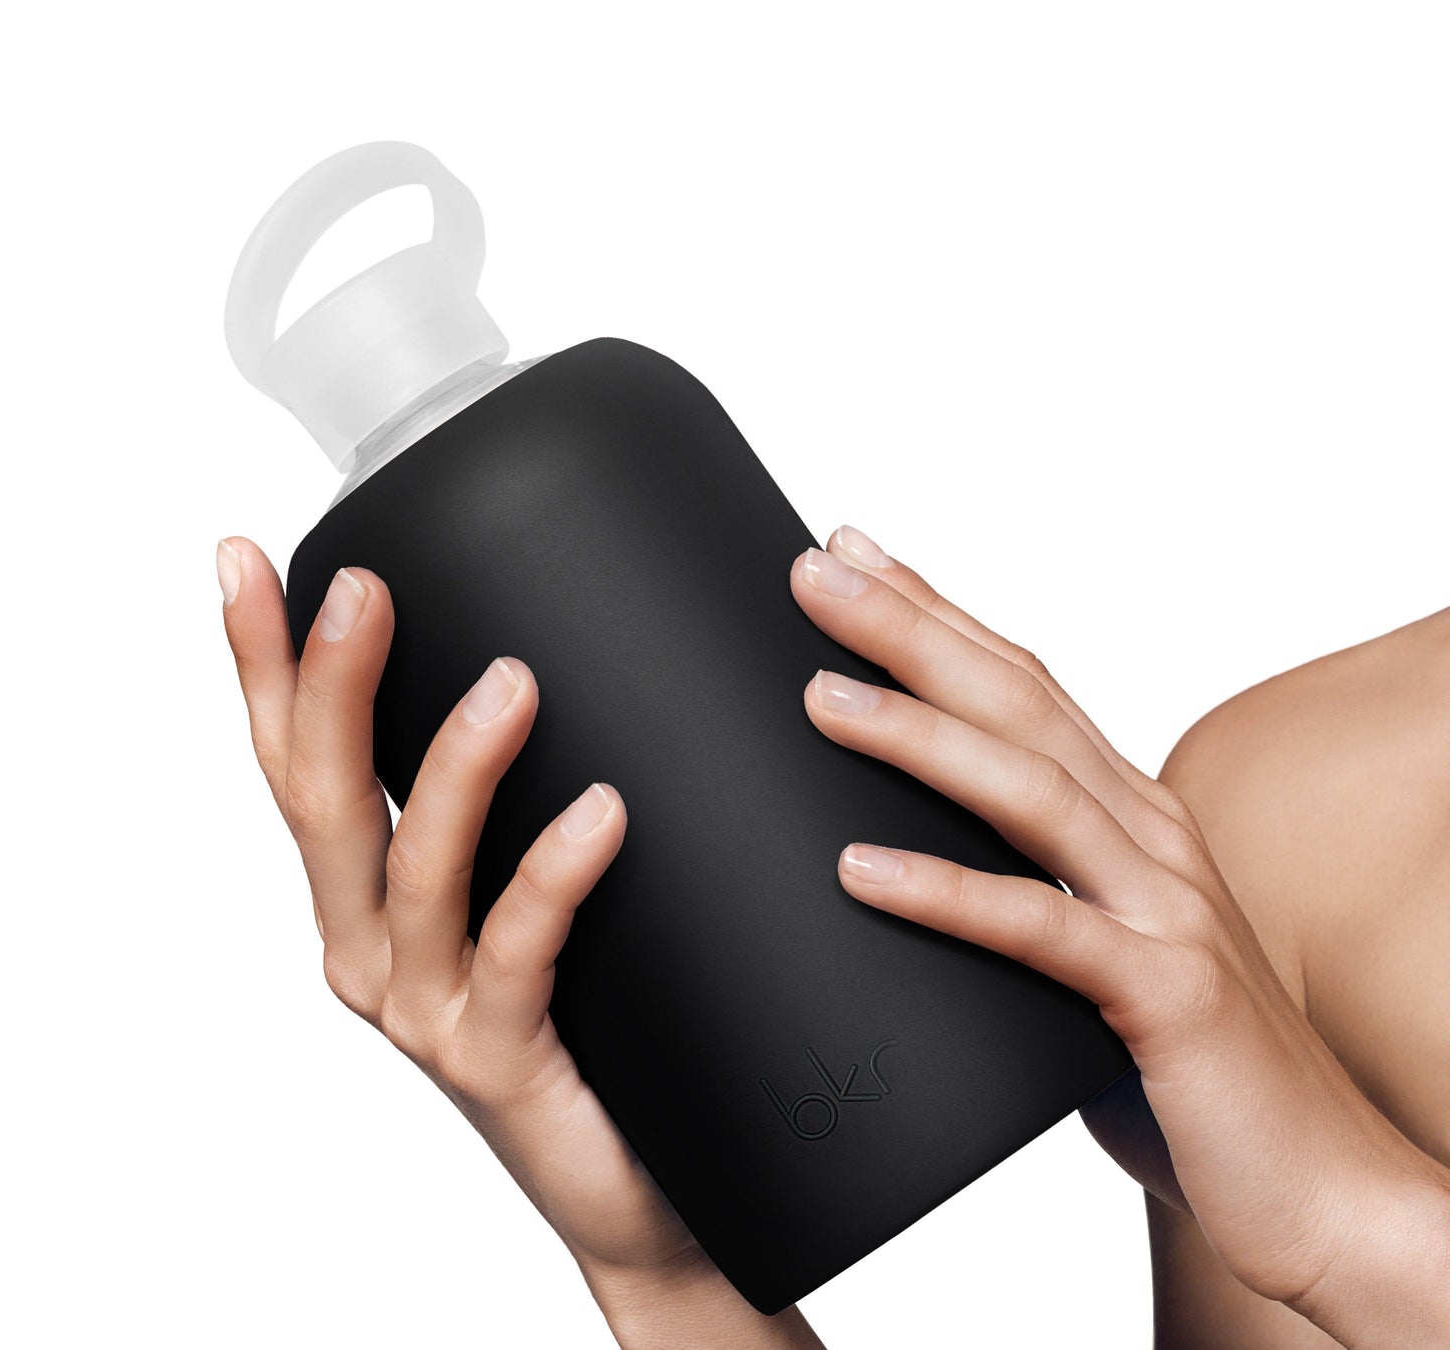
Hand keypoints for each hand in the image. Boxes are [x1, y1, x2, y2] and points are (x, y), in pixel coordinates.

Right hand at [217, 538, 820, 1348]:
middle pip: (326, 802)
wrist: (636, 1192)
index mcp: (364, 900)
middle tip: (361, 586)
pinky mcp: (497, 1058)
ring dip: (454, 768)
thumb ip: (515, 802)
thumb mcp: (532, 896)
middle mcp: (370, 950)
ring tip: (509, 681)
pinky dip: (553, 875)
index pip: (298, 762)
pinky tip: (599, 813)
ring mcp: (425, 1008)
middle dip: (331, 686)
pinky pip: (519, 951)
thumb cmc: (591, 1028)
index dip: (264, 663)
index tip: (246, 558)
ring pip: (415, 870)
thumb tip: (553, 651)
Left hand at [790, 526, 1449, 1347]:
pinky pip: (1042, 932)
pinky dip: (948, 896)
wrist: (1319, 1188)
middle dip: (913, 631)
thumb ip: (1024, 901)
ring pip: (1030, 792)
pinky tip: (863, 872)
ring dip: (920, 735)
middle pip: (1019, 703)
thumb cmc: (1187, 1072)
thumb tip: (892, 870)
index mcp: (1132, 817)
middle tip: (815, 573)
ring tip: (820, 696)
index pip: (1023, 685)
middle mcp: (1153, 840)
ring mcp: (1166, 911)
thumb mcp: (1093, 958)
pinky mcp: (1165, 996)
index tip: (851, 557)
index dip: (937, 614)